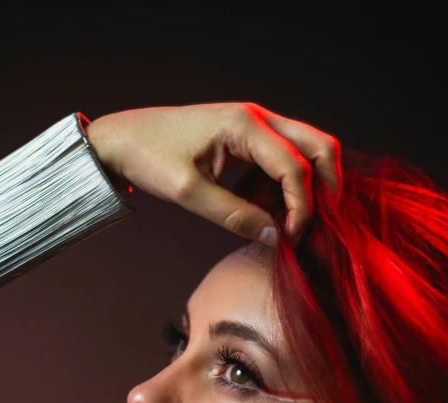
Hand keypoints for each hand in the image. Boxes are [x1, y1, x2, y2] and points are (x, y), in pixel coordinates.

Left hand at [86, 102, 340, 245]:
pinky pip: (283, 160)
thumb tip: (274, 237)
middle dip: (325, 188)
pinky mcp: (248, 139)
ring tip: (286, 223)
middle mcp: (258, 118)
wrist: (122, 140)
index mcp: (245, 125)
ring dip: (306, 188)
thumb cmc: (149, 158)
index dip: (302, 207)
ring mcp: (255, 126)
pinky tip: (264, 210)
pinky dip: (284, 187)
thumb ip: (234, 216)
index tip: (291, 239)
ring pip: (306, 151)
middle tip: (314, 226)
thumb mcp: (189, 193)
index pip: (296, 166)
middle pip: (318, 147)